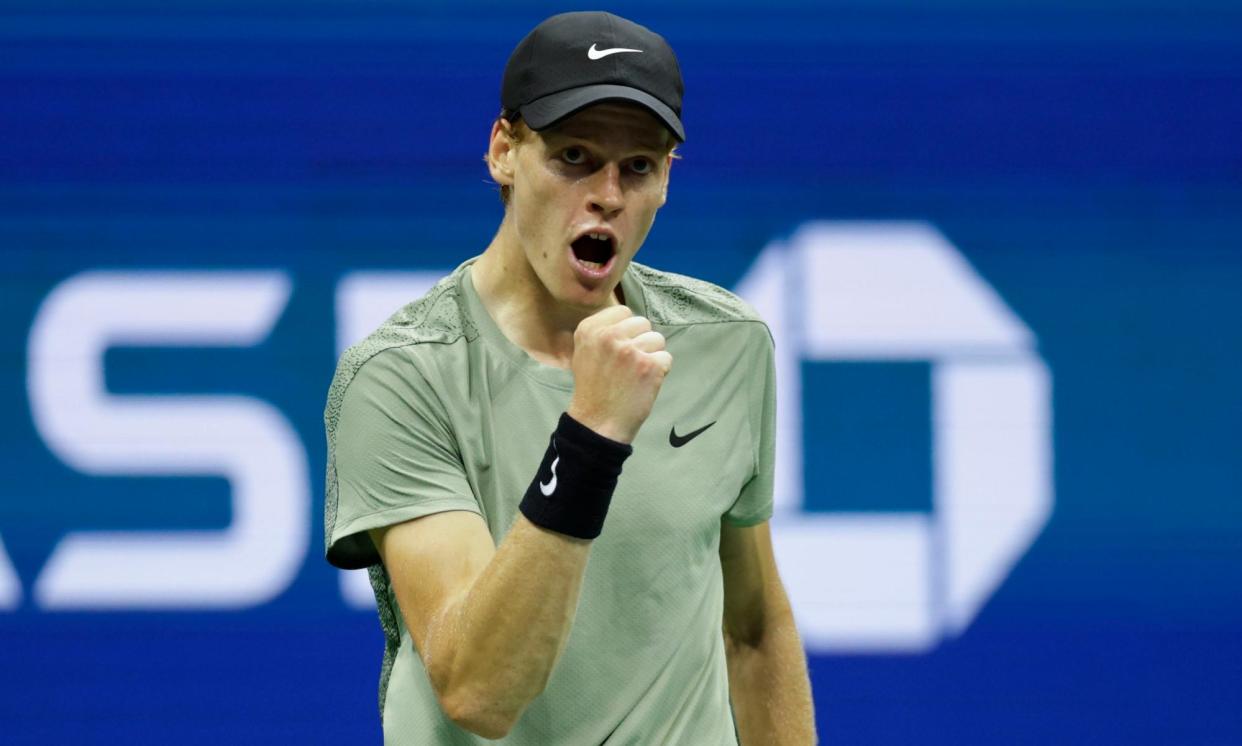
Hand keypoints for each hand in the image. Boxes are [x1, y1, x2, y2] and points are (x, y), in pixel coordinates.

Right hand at [566, 305, 671, 443]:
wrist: (598, 422)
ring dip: (652, 355)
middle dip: (641, 340)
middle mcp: (609, 336)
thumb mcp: (584, 351)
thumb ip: (602, 332)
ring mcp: (631, 350)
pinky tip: (645, 383)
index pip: (624, 311)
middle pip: (643, 323)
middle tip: (629, 364)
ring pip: (657, 339)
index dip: (627, 330)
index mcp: (590, 329)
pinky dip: (660, 371)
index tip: (619, 348)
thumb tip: (628, 319)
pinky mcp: (650, 366)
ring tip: (636, 374)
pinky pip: (666, 357)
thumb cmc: (593, 388)